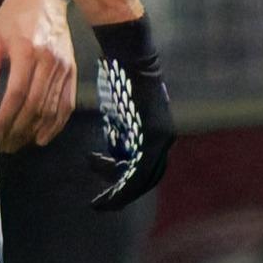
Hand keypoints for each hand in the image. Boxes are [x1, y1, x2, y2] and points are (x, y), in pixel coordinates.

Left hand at [0, 0, 75, 150]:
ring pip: (51, 109)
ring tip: (18, 144)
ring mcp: (65, 68)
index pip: (17, 95)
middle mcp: (50, 63)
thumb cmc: (13, 17)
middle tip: (3, 146)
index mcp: (28, 52)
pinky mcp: (73, 72)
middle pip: (35, 106)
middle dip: (18, 130)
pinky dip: (56, 124)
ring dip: (35, 131)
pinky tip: (43, 136)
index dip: (5, 118)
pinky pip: (67, 104)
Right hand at [89, 17, 174, 209]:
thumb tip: (115, 153)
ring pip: (143, 178)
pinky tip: (105, 191)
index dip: (125, 183)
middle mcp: (164, 139)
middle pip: (148, 178)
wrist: (129, 57)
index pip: (145, 168)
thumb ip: (120, 134)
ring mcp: (160, 137)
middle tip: (102, 204)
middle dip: (124, 194)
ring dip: (120, 192)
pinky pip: (138, 170)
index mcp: (156, 134)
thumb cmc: (120, 78)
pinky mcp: (152, 135)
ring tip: (99, 199)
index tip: (104, 191)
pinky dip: (121, 185)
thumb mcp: (119, 113)